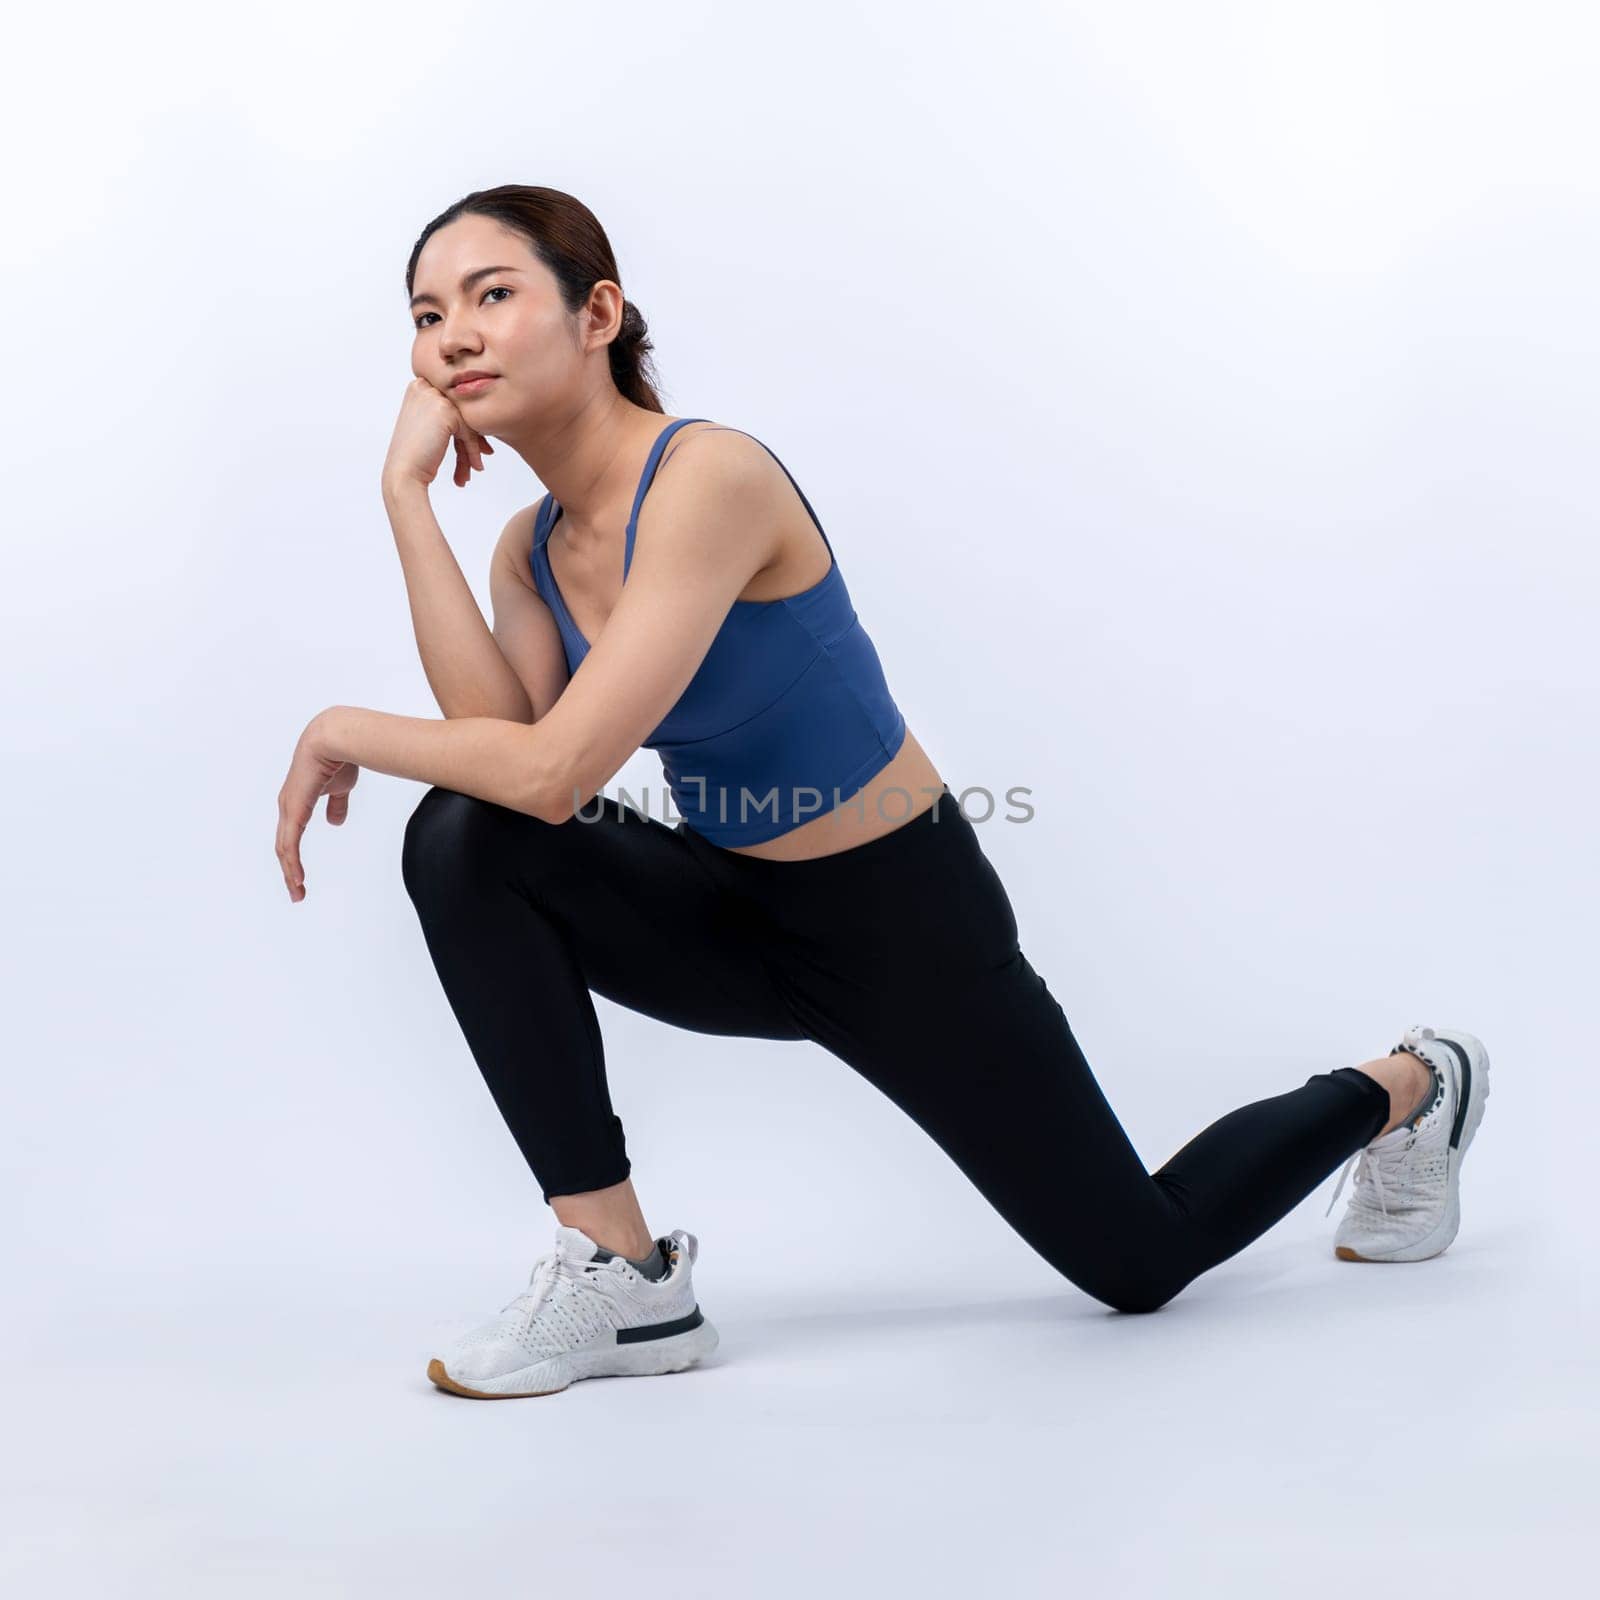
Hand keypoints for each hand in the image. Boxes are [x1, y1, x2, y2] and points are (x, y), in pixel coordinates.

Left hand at [276, 713, 359, 902]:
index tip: (302, 876)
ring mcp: (289, 808)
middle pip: (283, 846)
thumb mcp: (341, 788)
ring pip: (284, 849)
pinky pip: (290, 843)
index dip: (294, 857)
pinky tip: (297, 877)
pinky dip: (292, 863)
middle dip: (289, 871)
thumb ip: (336, 805)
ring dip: (290, 872)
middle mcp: (288, 807)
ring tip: (298, 891)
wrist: (335, 738)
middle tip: (297, 892)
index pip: (291, 836)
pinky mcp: (294, 810)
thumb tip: (335, 822)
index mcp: (297, 802)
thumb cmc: (339, 758)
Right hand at [381, 376, 494, 493]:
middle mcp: (423, 387)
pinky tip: (475, 466)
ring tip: (473, 468)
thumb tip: (477, 418)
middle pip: (460, 412)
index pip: (452, 405)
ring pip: (467, 422)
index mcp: (418, 388)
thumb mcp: (430, 429)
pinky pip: (469, 431)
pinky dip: (473, 450)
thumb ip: (448, 417)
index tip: (474, 450)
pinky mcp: (444, 410)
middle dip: (471, 439)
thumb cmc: (415, 457)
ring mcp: (433, 396)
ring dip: (472, 448)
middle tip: (475, 462)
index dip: (464, 428)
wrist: (403, 474)